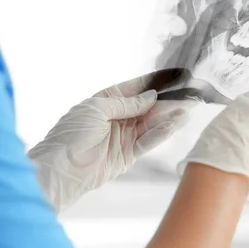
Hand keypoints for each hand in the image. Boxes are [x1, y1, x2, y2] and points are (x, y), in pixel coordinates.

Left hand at [28, 69, 192, 211]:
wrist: (61, 170)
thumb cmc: (70, 135)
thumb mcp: (96, 109)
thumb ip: (126, 103)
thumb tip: (150, 96)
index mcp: (104, 102)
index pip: (133, 89)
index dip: (152, 82)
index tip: (172, 77)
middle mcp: (116, 118)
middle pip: (146, 107)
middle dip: (166, 101)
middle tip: (187, 95)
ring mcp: (123, 137)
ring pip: (151, 124)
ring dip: (169, 117)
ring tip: (188, 108)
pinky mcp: (128, 155)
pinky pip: (148, 141)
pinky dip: (161, 134)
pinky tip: (174, 125)